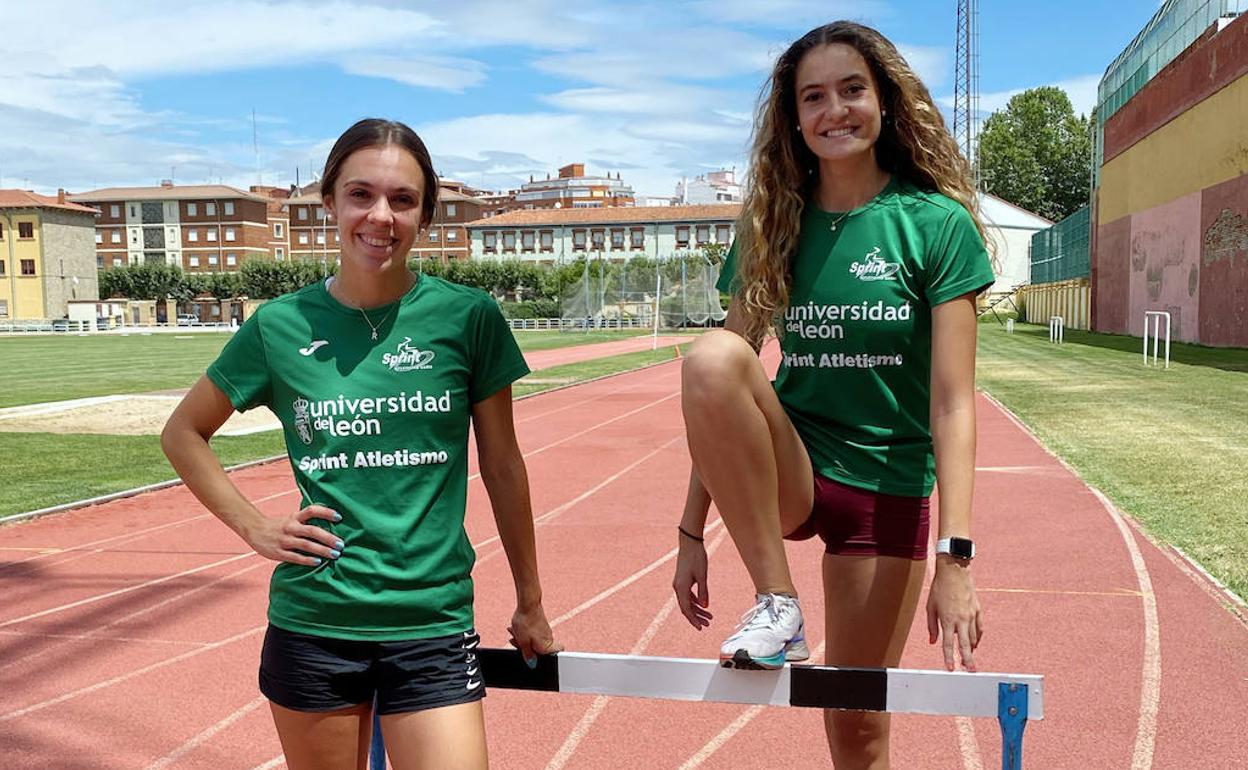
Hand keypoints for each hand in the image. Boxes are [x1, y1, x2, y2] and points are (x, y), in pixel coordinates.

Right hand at [244, 504, 342, 565]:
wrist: (254, 529)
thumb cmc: (279, 525)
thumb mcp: (292, 519)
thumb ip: (307, 522)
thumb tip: (330, 525)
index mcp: (295, 517)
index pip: (312, 511)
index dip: (326, 512)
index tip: (339, 517)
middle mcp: (291, 527)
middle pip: (312, 531)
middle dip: (328, 538)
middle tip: (341, 544)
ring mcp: (284, 540)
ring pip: (306, 545)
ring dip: (322, 550)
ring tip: (335, 554)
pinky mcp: (279, 553)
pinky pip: (295, 557)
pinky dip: (307, 560)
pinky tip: (318, 562)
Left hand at [507, 603, 561, 667]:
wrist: (528, 604)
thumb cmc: (526, 622)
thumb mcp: (523, 642)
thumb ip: (528, 655)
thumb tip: (532, 664)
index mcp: (546, 647)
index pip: (553, 657)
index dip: (541, 659)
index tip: (531, 657)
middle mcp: (549, 640)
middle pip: (538, 650)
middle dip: (525, 647)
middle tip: (516, 641)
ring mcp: (546, 633)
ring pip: (534, 641)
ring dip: (523, 639)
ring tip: (515, 632)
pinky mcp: (542, 626)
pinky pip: (533, 634)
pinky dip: (524, 633)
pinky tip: (517, 628)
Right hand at [672, 532, 712, 629]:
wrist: (690, 543)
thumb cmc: (696, 557)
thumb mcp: (702, 576)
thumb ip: (703, 592)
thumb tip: (705, 607)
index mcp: (681, 588)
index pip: (686, 609)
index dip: (693, 620)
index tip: (700, 628)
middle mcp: (678, 587)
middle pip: (686, 607)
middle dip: (697, 617)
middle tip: (707, 624)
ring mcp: (679, 584)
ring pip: (687, 602)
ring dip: (697, 609)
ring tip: (709, 616)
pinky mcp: (682, 580)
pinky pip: (687, 595)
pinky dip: (695, 601)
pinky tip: (703, 604)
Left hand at [926, 556, 983, 670]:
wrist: (954, 571)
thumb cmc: (940, 588)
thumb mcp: (930, 607)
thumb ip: (932, 626)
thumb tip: (933, 641)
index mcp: (948, 619)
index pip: (949, 644)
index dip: (949, 658)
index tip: (951, 669)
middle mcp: (961, 619)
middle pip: (965, 645)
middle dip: (968, 660)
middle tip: (970, 671)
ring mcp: (971, 615)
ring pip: (974, 637)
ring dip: (971, 649)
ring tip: (969, 658)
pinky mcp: (977, 610)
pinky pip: (979, 628)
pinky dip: (978, 637)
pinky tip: (975, 642)